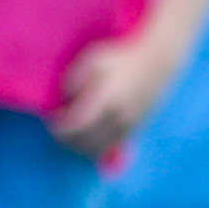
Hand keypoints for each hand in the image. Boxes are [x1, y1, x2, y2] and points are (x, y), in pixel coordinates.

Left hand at [49, 38, 172, 157]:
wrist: (156, 62)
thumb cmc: (119, 58)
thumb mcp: (93, 60)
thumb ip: (74, 80)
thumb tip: (64, 101)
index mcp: (107, 100)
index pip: (77, 126)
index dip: (60, 128)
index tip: (52, 120)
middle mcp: (118, 117)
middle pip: (85, 142)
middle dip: (67, 139)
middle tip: (57, 128)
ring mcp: (128, 126)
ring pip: (98, 149)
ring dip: (80, 146)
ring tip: (71, 133)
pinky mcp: (134, 130)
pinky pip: (110, 147)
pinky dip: (95, 147)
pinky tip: (87, 136)